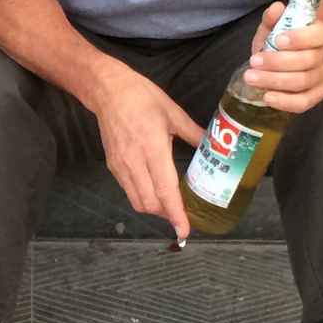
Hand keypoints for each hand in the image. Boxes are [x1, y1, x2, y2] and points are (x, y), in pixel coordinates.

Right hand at [88, 63, 205, 241]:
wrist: (108, 91)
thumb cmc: (143, 98)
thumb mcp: (173, 113)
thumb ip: (194, 134)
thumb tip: (213, 148)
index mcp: (153, 148)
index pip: (165, 190)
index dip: (176, 213)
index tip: (184, 231)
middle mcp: (134, 162)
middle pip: (150, 203)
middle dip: (167, 215)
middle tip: (184, 214)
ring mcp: (121, 166)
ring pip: (137, 201)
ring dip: (154, 209)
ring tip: (170, 205)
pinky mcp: (113, 166)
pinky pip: (128, 191)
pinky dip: (143, 198)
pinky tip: (154, 191)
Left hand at [243, 0, 322, 113]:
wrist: (300, 56)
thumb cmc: (285, 40)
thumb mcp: (276, 27)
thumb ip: (273, 18)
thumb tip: (275, 8)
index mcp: (321, 34)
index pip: (317, 35)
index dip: (299, 38)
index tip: (278, 40)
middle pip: (308, 61)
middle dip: (278, 63)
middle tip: (253, 62)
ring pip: (303, 82)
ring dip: (275, 81)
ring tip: (252, 79)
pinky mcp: (317, 95)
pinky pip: (304, 103)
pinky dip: (285, 102)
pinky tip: (267, 97)